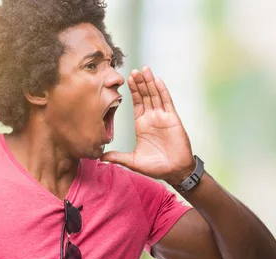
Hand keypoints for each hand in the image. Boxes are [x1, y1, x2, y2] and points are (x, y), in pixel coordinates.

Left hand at [101, 66, 194, 185]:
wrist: (174, 171)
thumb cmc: (156, 167)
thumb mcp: (133, 161)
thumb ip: (118, 157)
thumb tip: (101, 156)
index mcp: (141, 124)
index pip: (136, 103)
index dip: (132, 91)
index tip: (126, 79)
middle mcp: (152, 118)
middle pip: (145, 95)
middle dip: (139, 83)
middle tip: (133, 70)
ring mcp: (162, 117)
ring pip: (155, 95)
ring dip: (149, 82)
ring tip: (144, 70)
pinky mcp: (172, 119)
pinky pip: (166, 102)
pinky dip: (162, 91)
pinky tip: (157, 80)